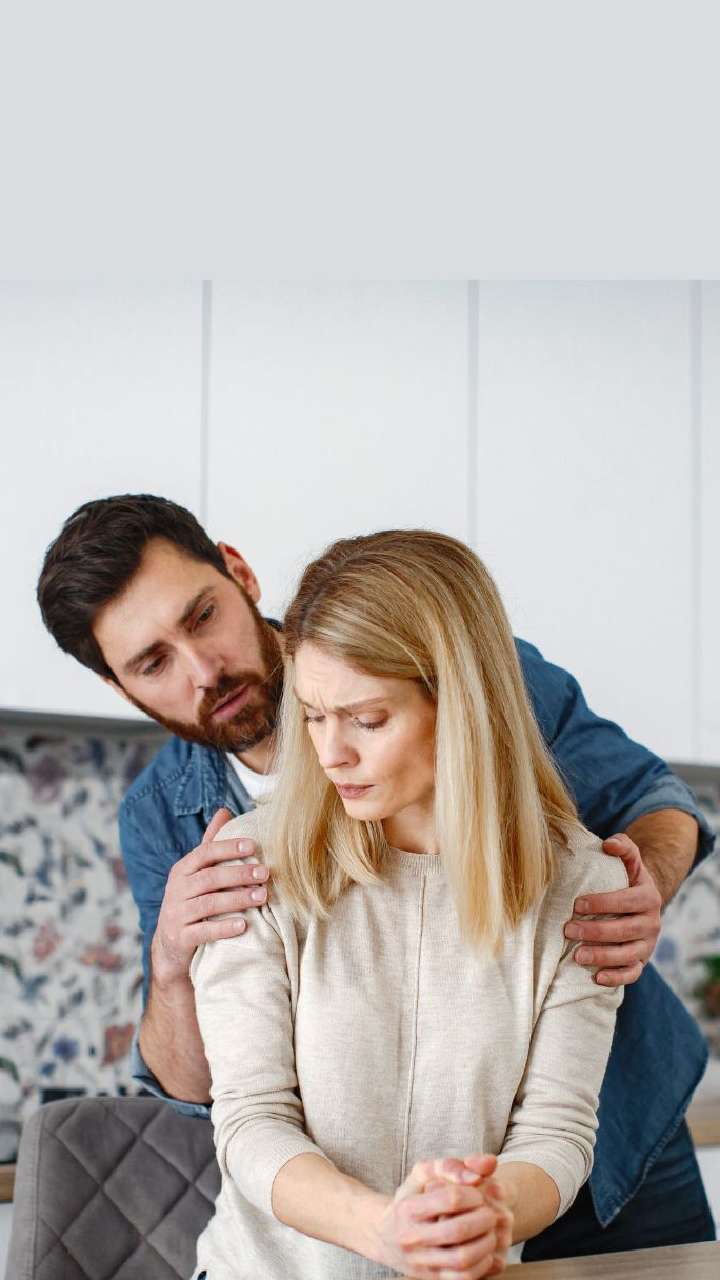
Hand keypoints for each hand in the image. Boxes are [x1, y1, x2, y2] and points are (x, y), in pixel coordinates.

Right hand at [150, 808, 269, 987]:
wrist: (170, 946)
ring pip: (208, 904)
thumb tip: (224, 810)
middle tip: (265, 873)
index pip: (204, 853)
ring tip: (262, 896)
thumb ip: (210, 844)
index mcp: (182, 870)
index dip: (228, 848)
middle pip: (209, 878)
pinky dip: (223, 928)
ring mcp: (176, 914)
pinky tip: (244, 925)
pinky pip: (203, 932)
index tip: (253, 846)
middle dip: (239, 874)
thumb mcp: (196, 874)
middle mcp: (176, 890)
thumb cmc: (191, 902)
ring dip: (237, 899)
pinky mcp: (180, 938)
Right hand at [420, 1156, 513, 1277]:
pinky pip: (462, 1278)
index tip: (477, 1193)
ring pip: (462, 1259)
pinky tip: (484, 1251)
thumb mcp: (422, 1175)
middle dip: (483, 1219)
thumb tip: (488, 1165)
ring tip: (490, 1231)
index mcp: (408, 1208)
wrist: (383, 1236)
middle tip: (490, 1213)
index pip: (450, 1198)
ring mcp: (421, 1262)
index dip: (473, 1194)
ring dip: (486, 1244)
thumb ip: (452, 1165)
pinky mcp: (432, 1279)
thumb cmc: (410, 1199)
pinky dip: (482, 1265)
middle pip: (458, 1231)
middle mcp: (411, 1237)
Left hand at [564, 832, 661, 986]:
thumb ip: (623, 847)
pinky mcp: (642, 961)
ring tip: (577, 955)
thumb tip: (608, 844)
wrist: (641, 904)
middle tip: (568, 929)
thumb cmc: (627, 880)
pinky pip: (632, 974)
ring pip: (628, 955)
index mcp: (648, 897)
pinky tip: (595, 978)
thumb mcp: (630, 861)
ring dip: (602, 956)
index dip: (602, 903)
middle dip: (595, 931)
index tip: (576, 904)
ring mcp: (648, 944)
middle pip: (625, 930)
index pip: (627, 901)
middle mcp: (652, 922)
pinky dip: (615, 978)